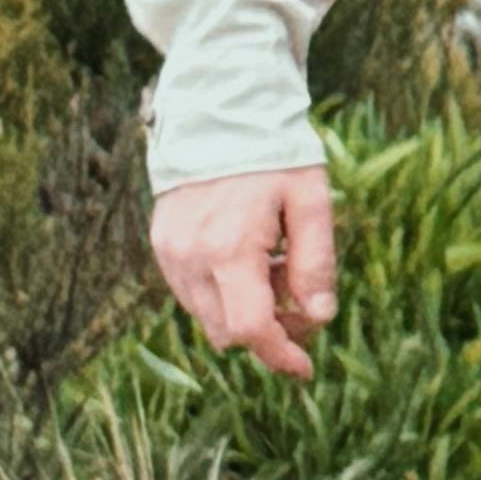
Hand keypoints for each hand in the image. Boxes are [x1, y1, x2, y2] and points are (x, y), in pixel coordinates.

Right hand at [152, 166, 338, 380]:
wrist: (218, 111)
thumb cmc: (273, 154)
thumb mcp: (311, 202)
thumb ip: (315, 263)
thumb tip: (318, 316)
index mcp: (229, 249)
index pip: (250, 330)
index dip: (280, 356)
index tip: (305, 369)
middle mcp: (190, 257)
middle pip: (229, 333)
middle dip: (270, 330)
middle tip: (299, 290)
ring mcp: (170, 252)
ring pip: (209, 318)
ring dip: (245, 310)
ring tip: (273, 263)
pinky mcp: (162, 244)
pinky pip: (193, 293)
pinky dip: (223, 292)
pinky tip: (246, 256)